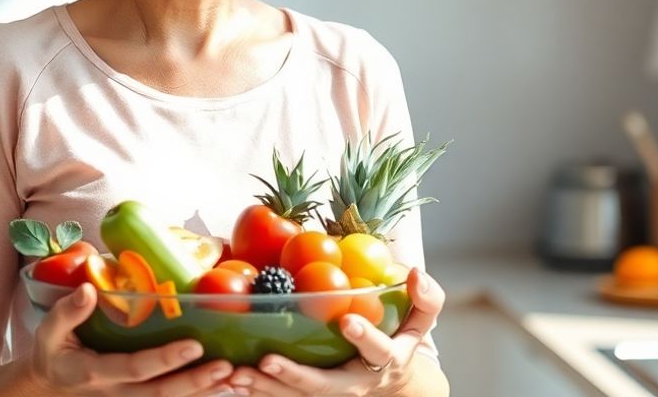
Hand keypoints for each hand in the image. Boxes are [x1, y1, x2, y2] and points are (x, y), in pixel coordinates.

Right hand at [30, 283, 233, 395]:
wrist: (48, 388)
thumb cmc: (52, 354)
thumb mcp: (48, 332)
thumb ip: (67, 312)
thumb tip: (88, 289)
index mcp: (95, 372)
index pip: (136, 368)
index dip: (166, 359)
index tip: (193, 345)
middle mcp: (116, 392)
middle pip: (161, 393)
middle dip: (196, 381)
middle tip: (226, 366)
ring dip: (203, 391)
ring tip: (235, 377)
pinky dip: (197, 396)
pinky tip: (223, 386)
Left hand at [226, 268, 446, 395]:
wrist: (392, 381)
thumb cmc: (402, 341)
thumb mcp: (422, 321)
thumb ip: (426, 298)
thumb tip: (414, 272)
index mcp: (385, 359)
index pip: (377, 349)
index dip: (364, 335)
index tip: (348, 319)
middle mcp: (356, 382)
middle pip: (323, 385)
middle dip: (295, 375)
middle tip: (267, 360)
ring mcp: (331, 392)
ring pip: (296, 395)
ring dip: (266, 387)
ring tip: (237, 373)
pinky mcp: (311, 395)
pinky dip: (257, 391)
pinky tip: (231, 381)